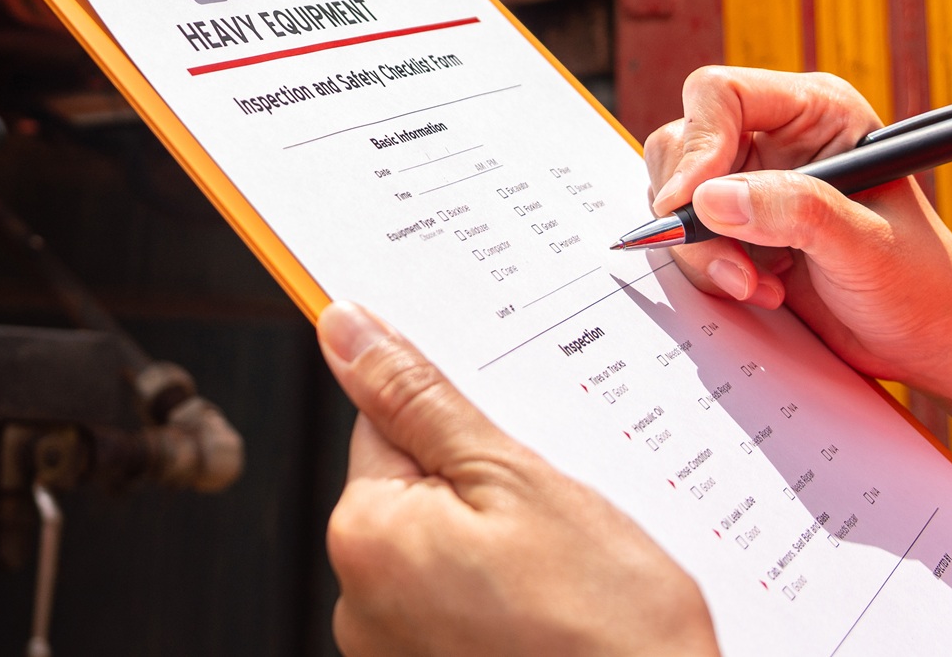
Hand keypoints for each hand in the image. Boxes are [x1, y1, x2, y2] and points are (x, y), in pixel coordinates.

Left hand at [318, 300, 717, 656]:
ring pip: (437, 554)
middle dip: (477, 486)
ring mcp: (389, 655)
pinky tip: (552, 609)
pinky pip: (452, 609)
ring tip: (562, 572)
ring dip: (491, 547)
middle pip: (410, 493)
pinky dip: (496, 600)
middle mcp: (356, 604)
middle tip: (553, 512)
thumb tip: (344, 327)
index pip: (383, 424)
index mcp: (365, 535)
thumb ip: (420, 400)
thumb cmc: (606, 626)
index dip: (453, 417)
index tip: (505, 426)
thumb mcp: (519, 481)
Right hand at [642, 66, 951, 489]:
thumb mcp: (865, 244)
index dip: (699, 143)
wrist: (928, 339)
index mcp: (815, 111)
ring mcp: (752, 182)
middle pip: (683, 143)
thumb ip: (794, 213)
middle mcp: (776, 137)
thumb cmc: (921, 283)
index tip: (692, 202)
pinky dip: (709, 268)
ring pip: (675, 192)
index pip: (721, 95)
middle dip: (694, 210)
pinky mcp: (738, 226)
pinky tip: (761, 288)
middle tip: (731, 263)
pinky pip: (686, 234)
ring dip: (703, 248)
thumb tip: (709, 199)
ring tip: (757, 283)